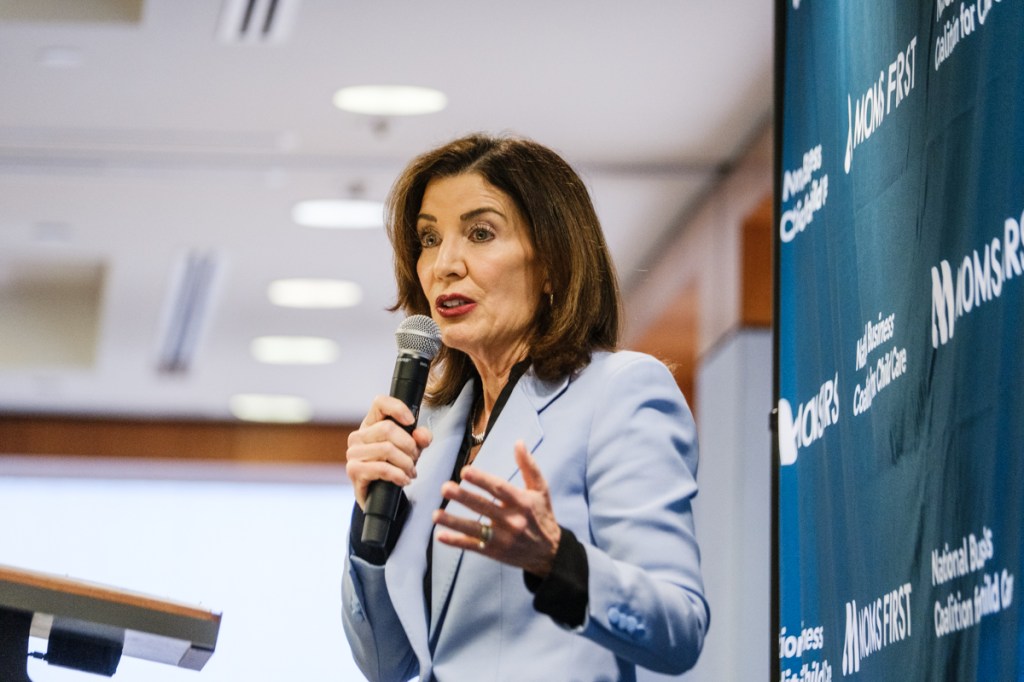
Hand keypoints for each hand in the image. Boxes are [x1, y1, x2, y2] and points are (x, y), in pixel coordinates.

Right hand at [345, 395, 431, 508]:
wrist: (380, 496)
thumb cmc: (394, 466)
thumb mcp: (412, 449)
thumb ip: (421, 438)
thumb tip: (421, 435)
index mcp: (370, 424)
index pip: (379, 403)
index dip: (397, 408)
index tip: (411, 421)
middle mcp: (358, 436)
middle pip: (388, 429)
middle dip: (409, 445)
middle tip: (415, 458)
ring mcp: (353, 453)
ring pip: (386, 449)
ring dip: (406, 463)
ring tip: (411, 471)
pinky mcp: (353, 470)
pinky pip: (381, 468)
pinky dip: (398, 475)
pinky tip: (404, 480)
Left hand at [432, 440, 561, 576]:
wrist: (549, 553)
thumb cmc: (542, 515)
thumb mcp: (541, 490)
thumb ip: (529, 466)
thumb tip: (518, 442)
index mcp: (522, 502)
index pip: (499, 489)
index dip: (482, 480)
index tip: (465, 471)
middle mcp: (512, 520)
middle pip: (484, 507)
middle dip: (464, 497)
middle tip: (445, 487)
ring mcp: (502, 538)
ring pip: (475, 529)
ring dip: (454, 522)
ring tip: (436, 514)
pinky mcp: (494, 552)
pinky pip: (473, 547)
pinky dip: (456, 542)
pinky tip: (440, 536)